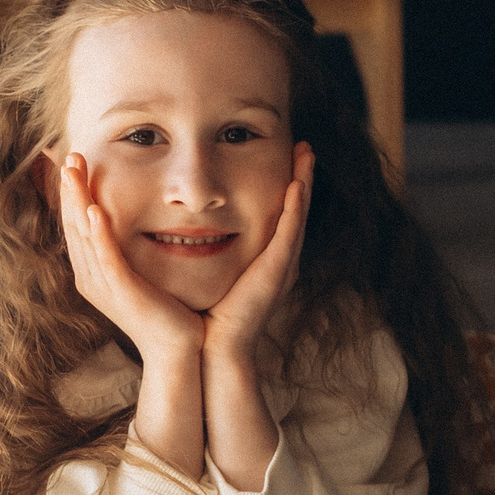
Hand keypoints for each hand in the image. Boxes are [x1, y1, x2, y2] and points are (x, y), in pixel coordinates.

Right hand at [57, 152, 206, 364]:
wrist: (177, 349)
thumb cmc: (163, 310)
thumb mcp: (139, 272)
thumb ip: (128, 248)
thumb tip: (128, 221)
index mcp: (92, 271)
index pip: (75, 223)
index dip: (69, 192)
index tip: (68, 161)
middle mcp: (91, 277)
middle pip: (73, 224)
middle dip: (69, 189)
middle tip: (68, 155)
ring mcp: (104, 285)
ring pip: (84, 236)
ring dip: (77, 201)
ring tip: (74, 171)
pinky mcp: (122, 292)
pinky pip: (107, 258)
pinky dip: (99, 234)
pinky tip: (95, 210)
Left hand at [202, 144, 312, 365]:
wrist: (215, 347)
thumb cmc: (207, 314)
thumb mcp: (210, 274)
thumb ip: (208, 251)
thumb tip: (188, 227)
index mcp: (266, 260)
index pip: (281, 215)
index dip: (287, 187)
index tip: (286, 157)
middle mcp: (280, 260)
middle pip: (296, 210)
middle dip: (302, 177)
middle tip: (304, 147)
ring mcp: (281, 266)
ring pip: (297, 215)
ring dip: (303, 182)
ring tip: (306, 153)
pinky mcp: (276, 272)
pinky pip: (288, 233)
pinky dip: (294, 208)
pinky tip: (295, 184)